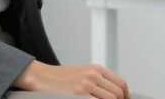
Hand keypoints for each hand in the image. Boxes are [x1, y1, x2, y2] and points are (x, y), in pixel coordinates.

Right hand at [14, 61, 129, 98]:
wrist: (40, 76)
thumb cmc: (60, 78)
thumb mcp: (83, 73)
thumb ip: (97, 81)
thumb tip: (112, 95)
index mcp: (96, 69)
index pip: (121, 84)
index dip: (125, 97)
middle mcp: (93, 75)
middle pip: (117, 94)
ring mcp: (85, 85)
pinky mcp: (77, 95)